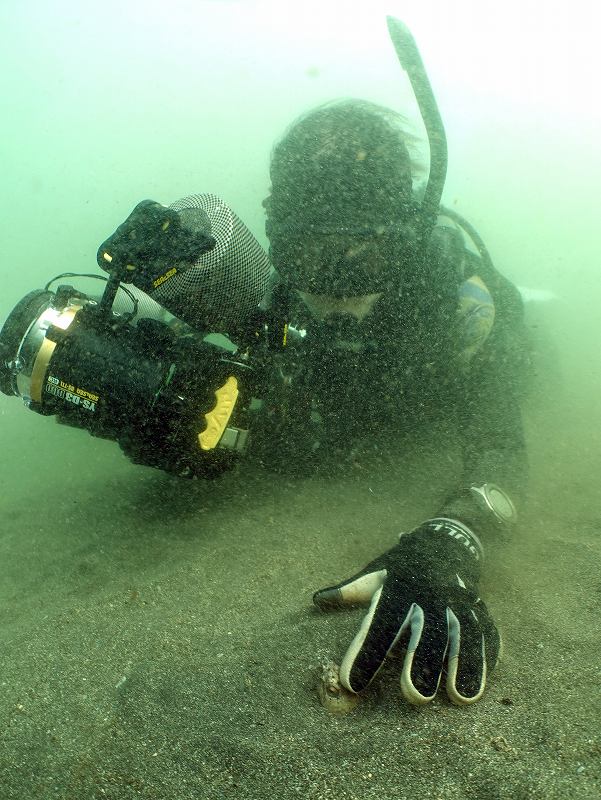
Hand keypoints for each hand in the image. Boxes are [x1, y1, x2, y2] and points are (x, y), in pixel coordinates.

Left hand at [313, 519, 499, 704]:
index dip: (366, 653)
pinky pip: (487, 634)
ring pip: (464, 635)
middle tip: (414, 695)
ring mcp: (459, 602)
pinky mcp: (480, 610)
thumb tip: (317, 600)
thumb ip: (349, 591)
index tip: (351, 683)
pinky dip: (486, 659)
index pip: (380, 623)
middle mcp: (430, 595)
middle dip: (422, 663)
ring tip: (460, 697)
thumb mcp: (376, 572)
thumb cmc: (404, 565)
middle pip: (427, 632)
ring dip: (463, 665)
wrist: (447, 538)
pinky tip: (480, 684)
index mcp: (399, 587)